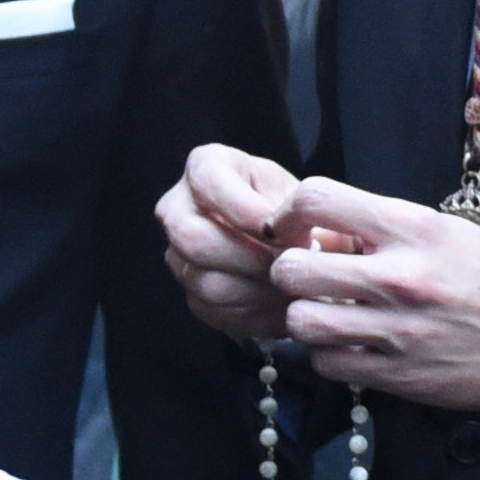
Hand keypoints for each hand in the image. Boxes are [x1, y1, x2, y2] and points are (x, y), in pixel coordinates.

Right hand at [159, 145, 303, 348]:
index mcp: (205, 167)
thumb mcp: (299, 194)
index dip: (242, 208)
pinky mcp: (191, 295)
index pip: (207, 181)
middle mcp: (178, 209)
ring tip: (294, 285)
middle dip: (249, 256)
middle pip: (192, 237)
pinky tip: (284, 304)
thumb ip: (300, 209)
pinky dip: (256, 312)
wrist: (286, 243)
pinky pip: (217, 311)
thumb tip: (300, 239)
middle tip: (290, 263)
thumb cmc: (288, 208)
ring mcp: (178, 256)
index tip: (277, 228)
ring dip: (257, 289)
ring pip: (205, 281)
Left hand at [274, 177, 479, 416]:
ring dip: (306, 318)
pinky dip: (329, 355)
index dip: (291, 212)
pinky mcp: (398, 376)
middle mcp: (399, 277)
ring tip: (329, 314)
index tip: (297, 227)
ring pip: (301, 322)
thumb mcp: (448, 233)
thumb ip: (386, 230)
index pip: (319, 198)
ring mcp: (396, 331)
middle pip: (292, 269)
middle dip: (290, 272)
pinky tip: (351, 346)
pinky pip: (328, 364)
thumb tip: (326, 235)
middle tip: (309, 277)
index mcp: (414, 229)